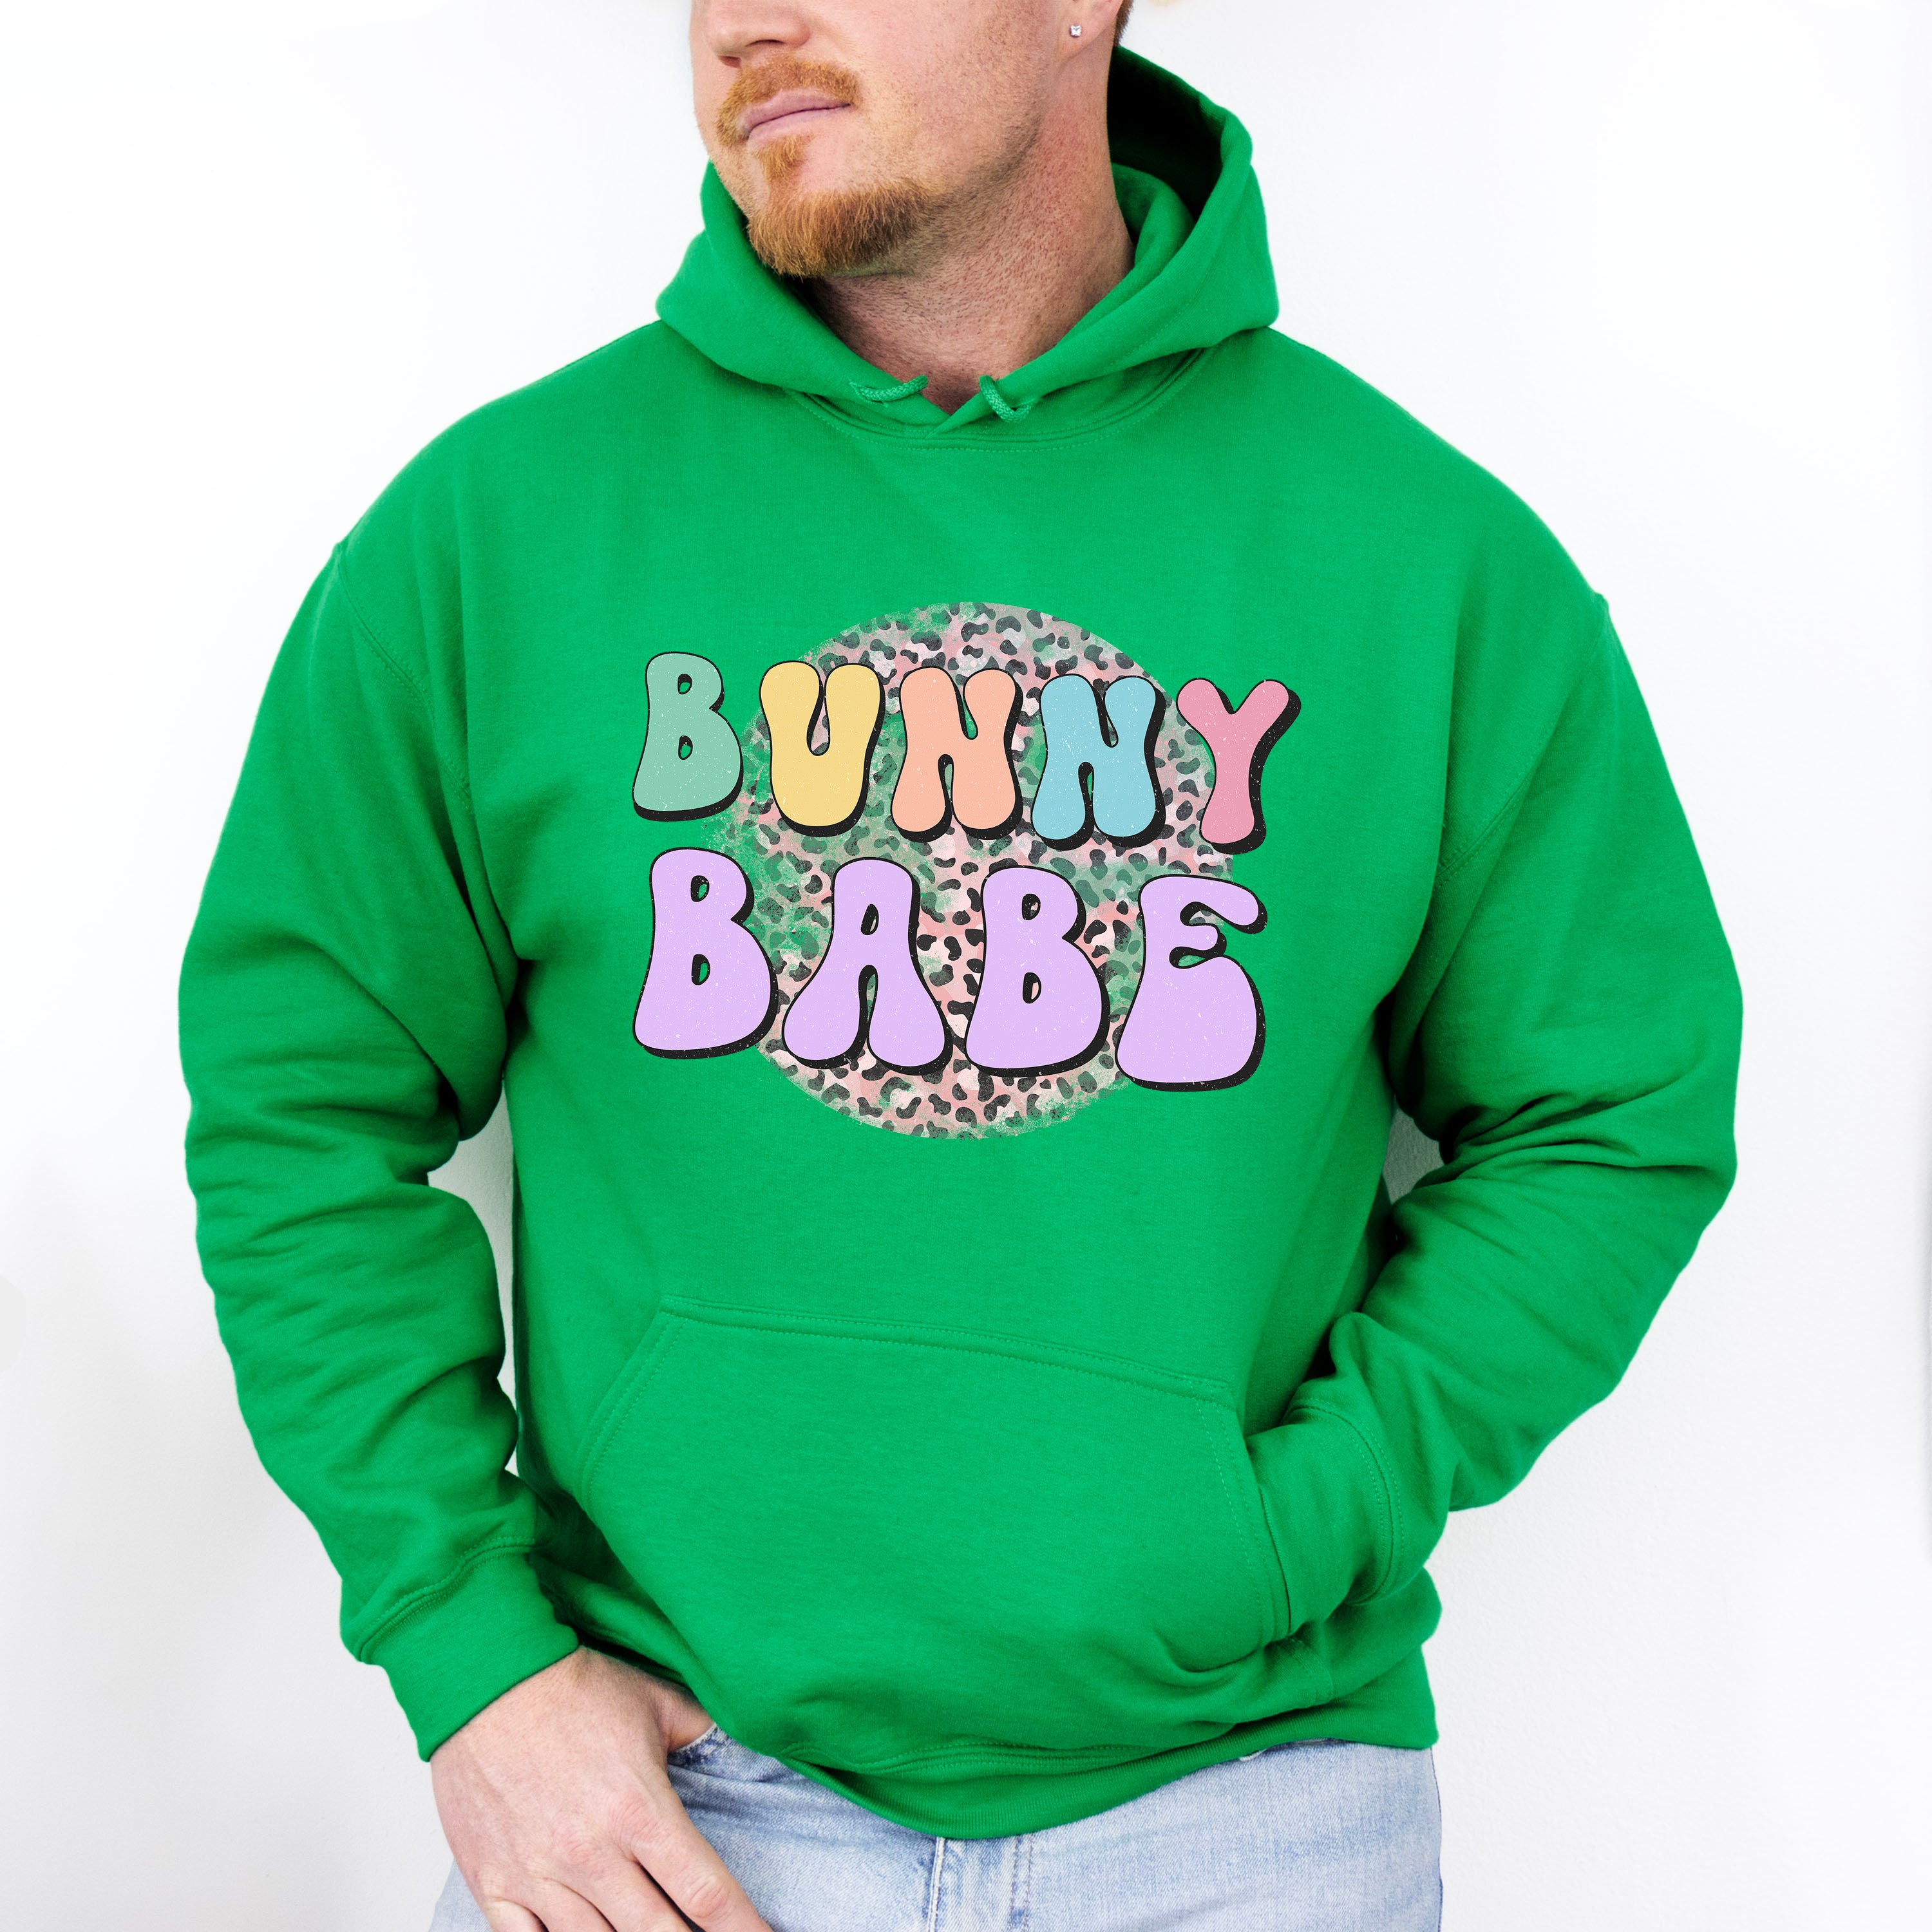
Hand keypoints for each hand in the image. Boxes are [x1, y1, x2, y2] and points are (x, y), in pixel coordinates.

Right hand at [431, 1648, 772, 1931]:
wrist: (488, 1679)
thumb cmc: (573, 1689)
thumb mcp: (657, 1704)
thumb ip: (703, 1737)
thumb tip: (743, 1754)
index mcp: (641, 1811)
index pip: (707, 1894)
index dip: (743, 1928)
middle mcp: (593, 1854)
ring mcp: (540, 1875)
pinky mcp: (495, 1883)